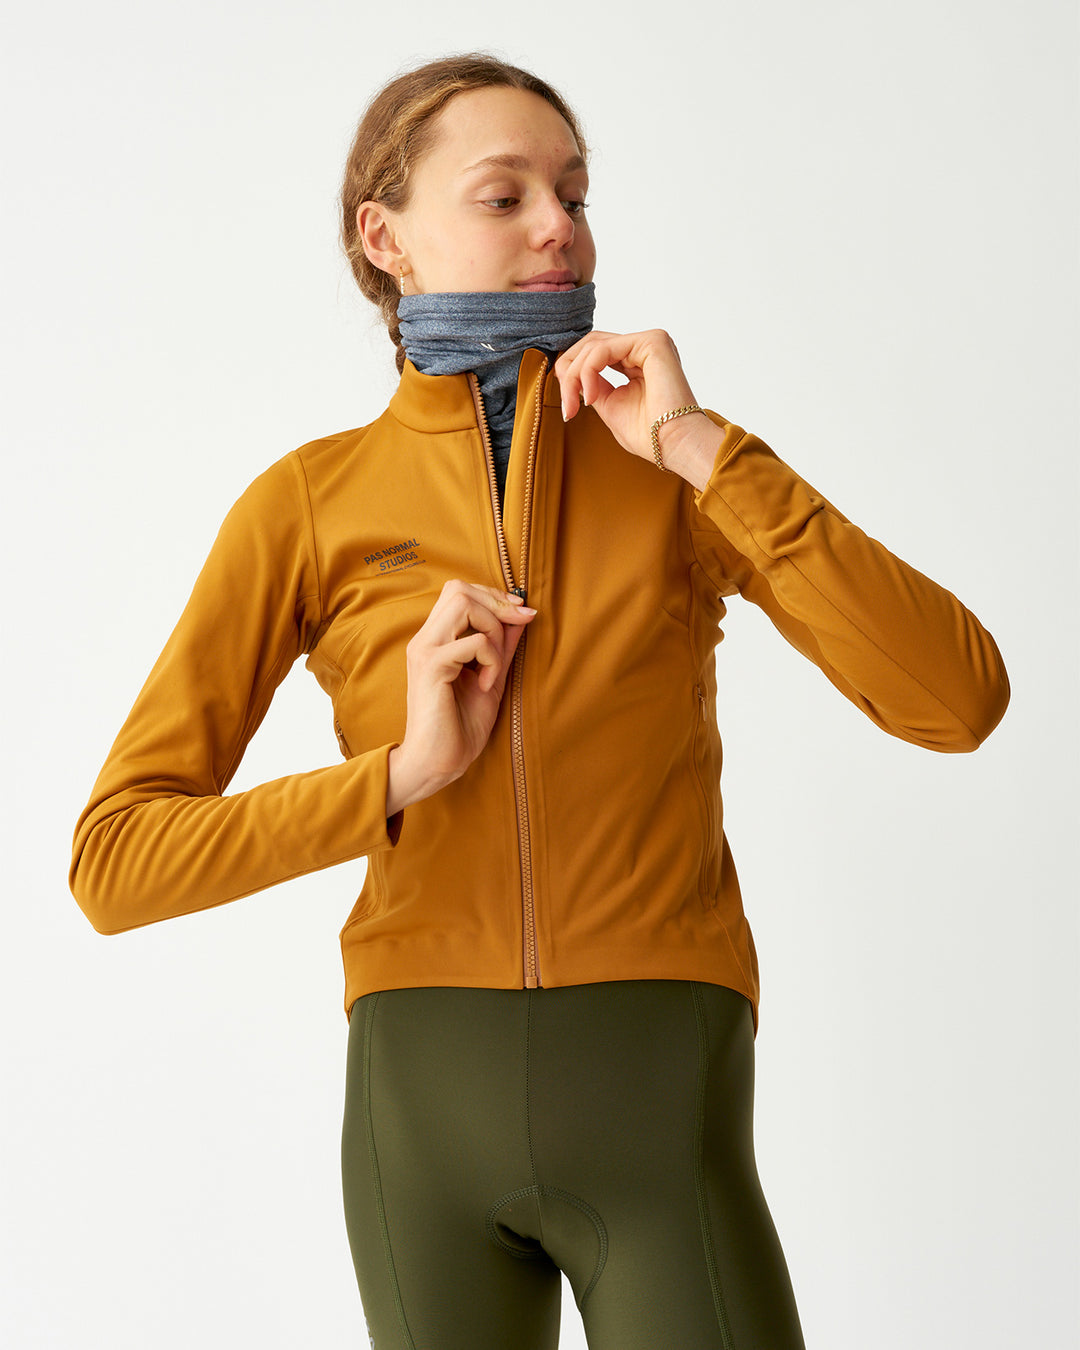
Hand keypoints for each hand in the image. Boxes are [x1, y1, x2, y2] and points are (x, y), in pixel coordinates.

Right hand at [386, 581, 535, 814]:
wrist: (437, 763)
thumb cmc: (460, 727)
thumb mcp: (492, 677)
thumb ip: (502, 646)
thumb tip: (521, 615)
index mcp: (434, 639)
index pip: (459, 591)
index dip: (493, 595)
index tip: (522, 613)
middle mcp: (425, 639)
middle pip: (459, 589)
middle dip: (497, 604)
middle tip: (518, 628)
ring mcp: (425, 651)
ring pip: (463, 604)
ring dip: (493, 629)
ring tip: (495, 664)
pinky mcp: (431, 667)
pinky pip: (474, 642)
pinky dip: (492, 660)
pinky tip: (486, 685)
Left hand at [554, 329, 721, 489]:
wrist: (674, 445)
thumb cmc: (650, 435)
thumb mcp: (610, 406)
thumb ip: (593, 386)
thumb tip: (570, 376)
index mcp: (637, 362)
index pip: (595, 354)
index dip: (572, 376)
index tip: (568, 411)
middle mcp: (644, 348)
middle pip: (590, 344)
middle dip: (569, 373)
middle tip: (567, 406)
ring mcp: (648, 343)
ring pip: (593, 346)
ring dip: (575, 377)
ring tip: (576, 405)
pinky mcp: (652, 342)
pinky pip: (602, 349)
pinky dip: (588, 372)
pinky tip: (590, 397)